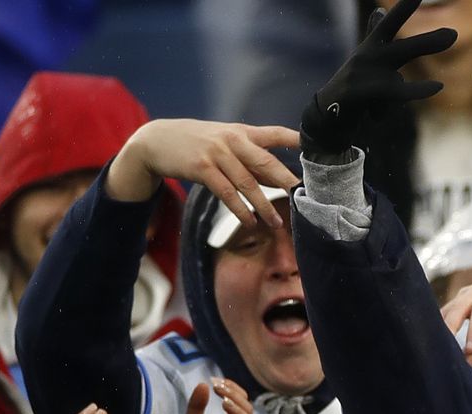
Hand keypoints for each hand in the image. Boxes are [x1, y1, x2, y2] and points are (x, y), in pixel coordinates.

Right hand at [106, 120, 299, 232]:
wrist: (156, 140)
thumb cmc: (197, 143)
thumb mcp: (225, 142)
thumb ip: (251, 158)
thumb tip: (279, 179)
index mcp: (242, 132)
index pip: (276, 133)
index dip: (296, 139)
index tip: (316, 148)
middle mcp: (233, 140)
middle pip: (266, 162)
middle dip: (287, 181)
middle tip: (305, 198)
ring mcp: (217, 153)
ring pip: (248, 183)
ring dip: (264, 206)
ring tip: (277, 223)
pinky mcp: (202, 168)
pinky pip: (227, 193)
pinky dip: (240, 210)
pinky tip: (250, 222)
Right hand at [302, 0, 455, 157]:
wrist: (328, 115)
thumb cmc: (353, 86)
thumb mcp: (367, 58)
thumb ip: (375, 34)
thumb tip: (380, 10)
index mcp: (372, 48)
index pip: (390, 26)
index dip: (403, 9)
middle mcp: (367, 57)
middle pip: (402, 50)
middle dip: (426, 43)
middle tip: (454, 34)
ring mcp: (361, 75)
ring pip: (396, 75)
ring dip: (418, 72)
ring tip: (442, 76)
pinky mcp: (357, 94)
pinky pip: (390, 94)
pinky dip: (413, 91)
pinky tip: (436, 87)